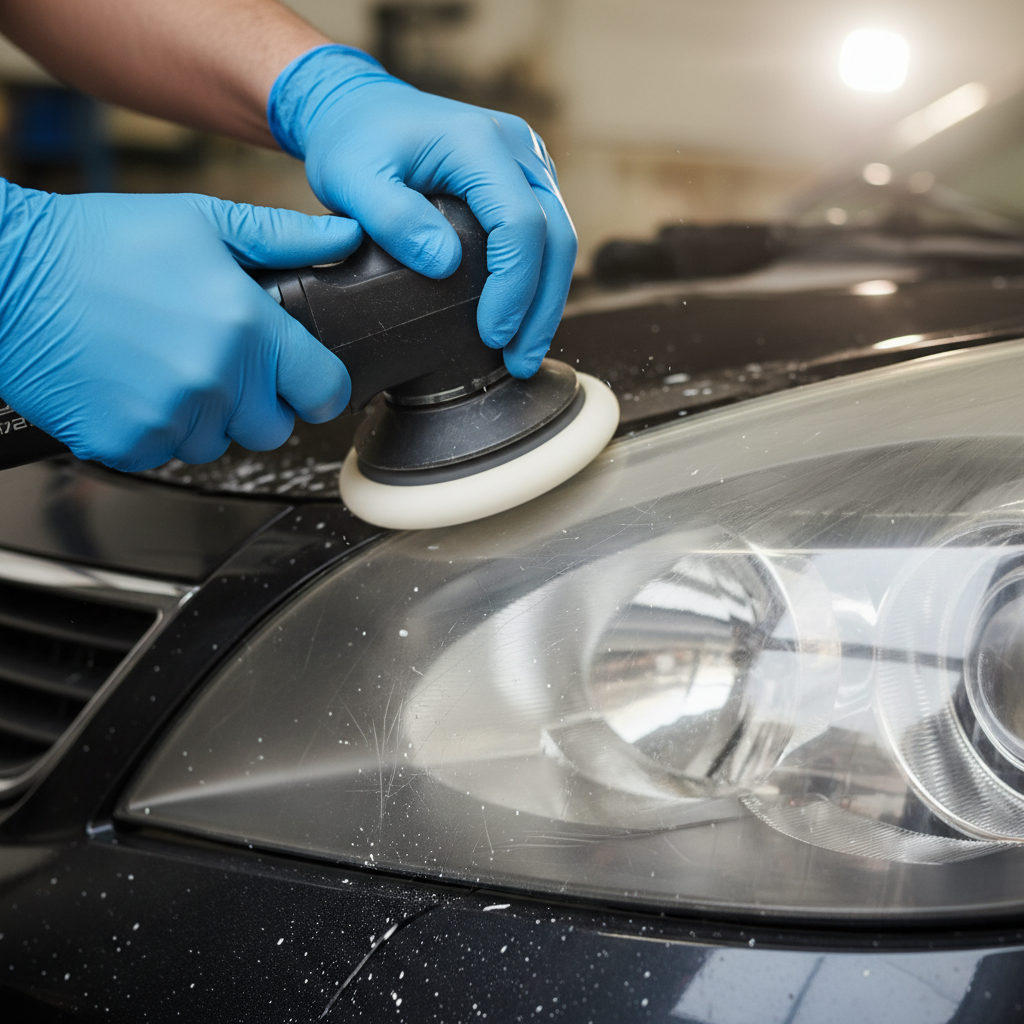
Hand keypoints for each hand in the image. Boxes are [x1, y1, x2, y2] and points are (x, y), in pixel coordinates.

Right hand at [0, 183, 362, 470]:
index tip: (303, 380)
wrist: (5, 275)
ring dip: (202, 418)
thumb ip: (280, 237)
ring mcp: (171, 418)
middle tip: (217, 363)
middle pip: (272, 427)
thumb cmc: (98, 244)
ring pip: (217, 444)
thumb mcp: (199, 223)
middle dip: (255, 403)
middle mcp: (217, 381)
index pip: (325, 391)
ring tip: (163, 367)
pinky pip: (163, 454)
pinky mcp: (127, 444)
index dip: (318, 387)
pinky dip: (152, 429)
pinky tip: (129, 385)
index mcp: (248, 330)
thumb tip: (345, 238)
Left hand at [267, 45, 577, 378]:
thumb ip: (393, 219)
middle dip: (541, 307)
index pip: (520, 224)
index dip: (513, 286)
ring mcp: (527, 163)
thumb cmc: (353, 141)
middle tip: (520, 360)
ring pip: (560, 238)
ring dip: (547, 300)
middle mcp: (516, 148)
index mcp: (478, 143)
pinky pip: (547, 235)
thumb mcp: (351, 179)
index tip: (491, 333)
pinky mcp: (523, 181)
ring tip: (523, 352)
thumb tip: (444, 264)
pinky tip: (521, 318)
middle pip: (556, 235)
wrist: (358, 108)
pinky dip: (539, 280)